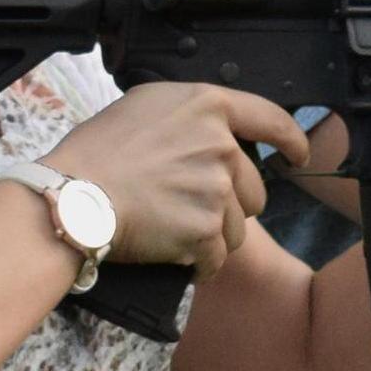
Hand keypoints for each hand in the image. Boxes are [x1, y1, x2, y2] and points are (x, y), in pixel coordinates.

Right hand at [55, 84, 309, 275]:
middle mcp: (221, 145)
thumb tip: (210, 131)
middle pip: (253, 188)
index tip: (298, 155)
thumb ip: (190, 116)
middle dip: (230, 205)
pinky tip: (173, 257)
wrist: (73, 196)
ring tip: (171, 230)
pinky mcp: (206, 230)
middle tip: (188, 208)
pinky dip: (199, 264)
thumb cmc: (96, 151)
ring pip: (238, 227)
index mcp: (208, 106)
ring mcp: (217, 189)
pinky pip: (217, 257)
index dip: (292, 140)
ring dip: (212, 235)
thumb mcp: (145, 106)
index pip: (270, 119)